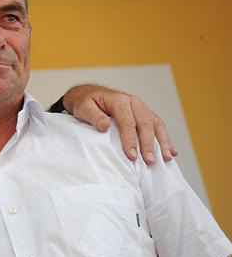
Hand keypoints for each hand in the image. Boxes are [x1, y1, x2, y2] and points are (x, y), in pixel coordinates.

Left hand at [61, 85, 177, 163]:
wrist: (88, 95)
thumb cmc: (85, 103)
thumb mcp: (84, 107)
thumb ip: (93, 116)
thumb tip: (104, 126)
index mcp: (119, 100)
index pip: (128, 122)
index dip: (130, 140)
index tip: (131, 156)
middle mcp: (133, 102)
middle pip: (145, 124)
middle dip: (148, 144)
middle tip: (149, 161)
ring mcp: (141, 108)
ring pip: (156, 124)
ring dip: (163, 142)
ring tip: (167, 158)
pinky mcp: (144, 114)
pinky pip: (158, 125)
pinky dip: (166, 138)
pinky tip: (171, 151)